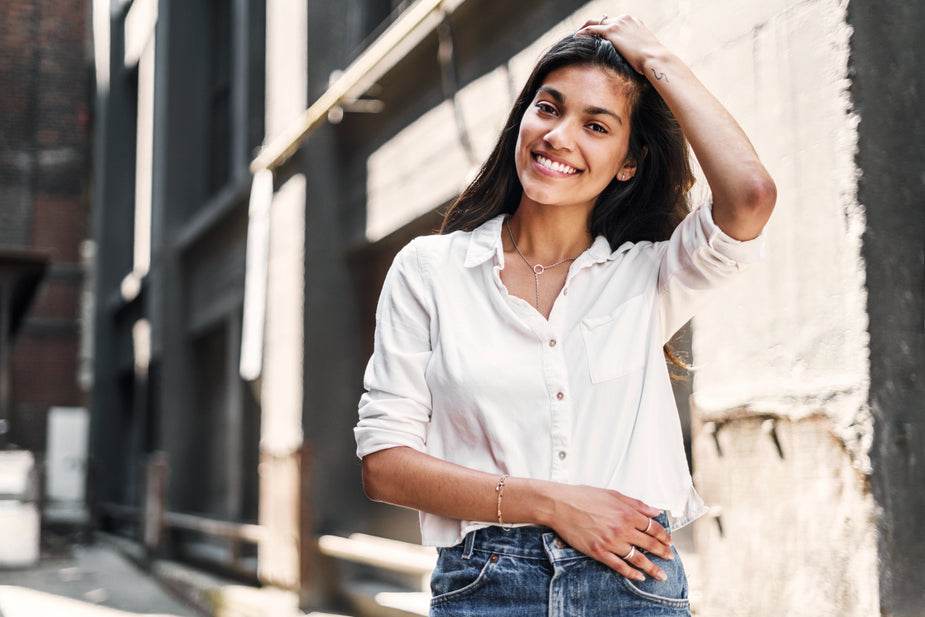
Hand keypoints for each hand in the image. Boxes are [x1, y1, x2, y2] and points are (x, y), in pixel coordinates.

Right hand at [547, 483, 673, 581]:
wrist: (560, 505)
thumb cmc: (584, 496)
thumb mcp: (614, 494)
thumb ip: (637, 504)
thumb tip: (655, 511)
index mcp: (627, 513)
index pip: (653, 527)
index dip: (663, 535)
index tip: (668, 541)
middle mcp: (622, 529)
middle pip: (649, 544)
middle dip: (663, 552)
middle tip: (670, 558)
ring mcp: (611, 542)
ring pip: (638, 558)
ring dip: (652, 568)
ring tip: (661, 575)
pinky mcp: (599, 552)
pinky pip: (619, 566)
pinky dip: (631, 573)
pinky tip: (639, 577)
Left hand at [575, 14, 667, 76]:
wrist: (654, 58)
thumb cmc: (651, 60)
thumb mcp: (643, 50)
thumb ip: (634, 49)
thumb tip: (631, 61)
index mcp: (633, 21)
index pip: (613, 21)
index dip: (603, 28)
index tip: (595, 36)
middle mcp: (625, 19)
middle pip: (603, 20)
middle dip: (592, 27)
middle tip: (583, 36)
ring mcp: (618, 23)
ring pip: (595, 22)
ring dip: (585, 28)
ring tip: (577, 37)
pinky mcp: (612, 31)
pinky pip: (592, 29)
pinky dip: (583, 32)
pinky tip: (576, 37)